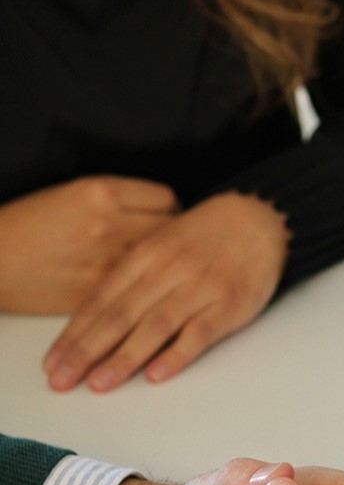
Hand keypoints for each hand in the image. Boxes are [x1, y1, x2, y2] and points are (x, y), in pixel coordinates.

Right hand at [0, 176, 175, 312]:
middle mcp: (109, 223)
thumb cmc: (28, 225)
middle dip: (175, 239)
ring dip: (164, 266)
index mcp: (101, 192)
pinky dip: (145, 289)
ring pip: (160, 263)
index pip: (166, 198)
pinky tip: (141, 288)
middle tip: (172, 247)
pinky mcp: (99, 291)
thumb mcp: (71, 194)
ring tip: (160, 268)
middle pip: (171, 230)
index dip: (172, 211)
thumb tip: (157, 210)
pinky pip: (138, 289)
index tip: (171, 220)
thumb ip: (119, 200)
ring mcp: (106, 260)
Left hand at [41, 190, 289, 391]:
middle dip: (86, 351)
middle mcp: (168, 271)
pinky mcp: (229, 304)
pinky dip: (177, 355)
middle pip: (119, 316)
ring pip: (155, 326)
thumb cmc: (206, 236)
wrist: (261, 217)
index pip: (100, 299)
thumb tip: (97, 320)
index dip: (73, 333)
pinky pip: (199, 333)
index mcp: (145, 255)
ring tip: (99, 383)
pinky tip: (156, 374)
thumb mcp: (160, 242)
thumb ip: (132, 276)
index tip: (52, 362)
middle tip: (63, 379)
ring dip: (124, 358)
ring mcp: (200, 288)